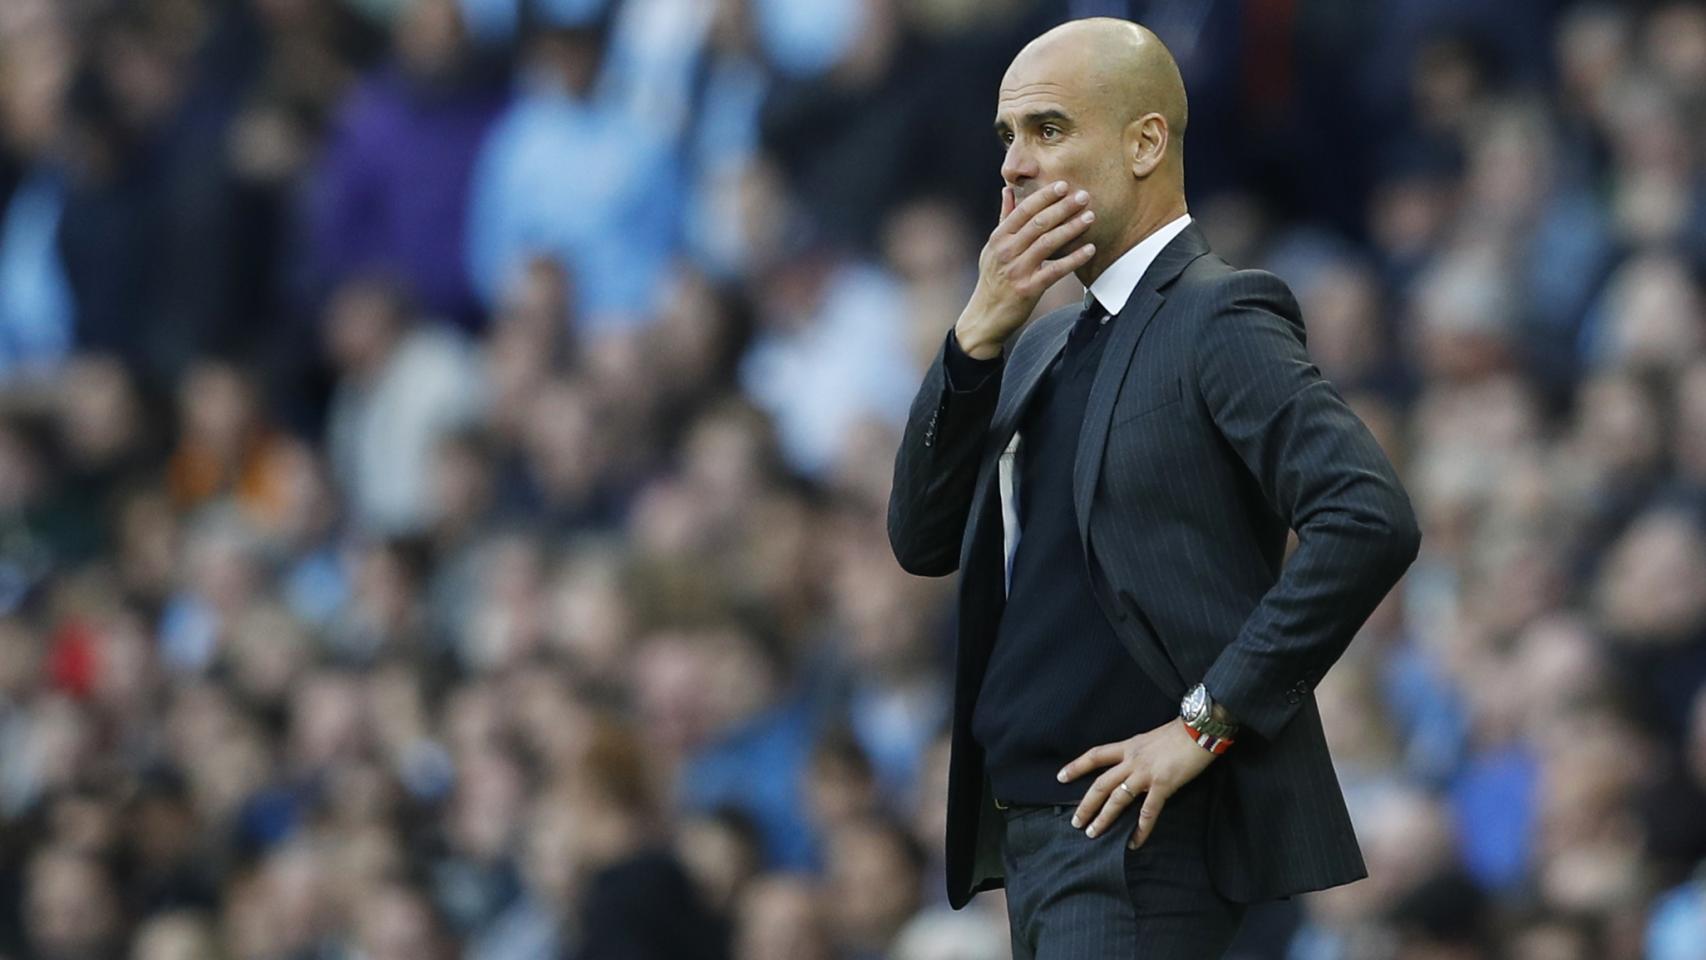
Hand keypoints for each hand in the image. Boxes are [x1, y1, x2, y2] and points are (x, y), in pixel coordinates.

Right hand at [954, 181, 1096, 358]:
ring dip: (1071, 228)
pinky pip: (1055, 270)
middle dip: (1062, 207)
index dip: (1044, 196)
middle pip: (1038, 223)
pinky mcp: (1029, 288)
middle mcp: (1006, 251)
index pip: (1023, 210)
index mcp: (999, 238)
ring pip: (1048, 243)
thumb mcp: (992, 247)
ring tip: (1090, 217)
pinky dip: (1074, 259)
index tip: (1063, 185)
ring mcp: (1017, 270)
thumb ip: (1004, 218)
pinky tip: (1090, 249)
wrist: (985, 316)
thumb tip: (1008, 189)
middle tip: (1083, 196)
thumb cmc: (992, 280)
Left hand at [1057, 718, 1217, 849]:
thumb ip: (1140, 751)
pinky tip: (1134, 842)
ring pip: (1117, 799)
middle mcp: (1132, 760)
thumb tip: (1133, 764)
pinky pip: (1148, 812)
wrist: (1201, 729)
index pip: (1095, 755)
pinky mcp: (1163, 785)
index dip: (1076, 766)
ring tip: (1093, 834)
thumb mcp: (1151, 738)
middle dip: (1086, 804)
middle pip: (1100, 784)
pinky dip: (1140, 829)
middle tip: (1075, 822)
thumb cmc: (1181, 732)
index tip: (1060, 777)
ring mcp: (1146, 774)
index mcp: (1129, 746)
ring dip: (1104, 819)